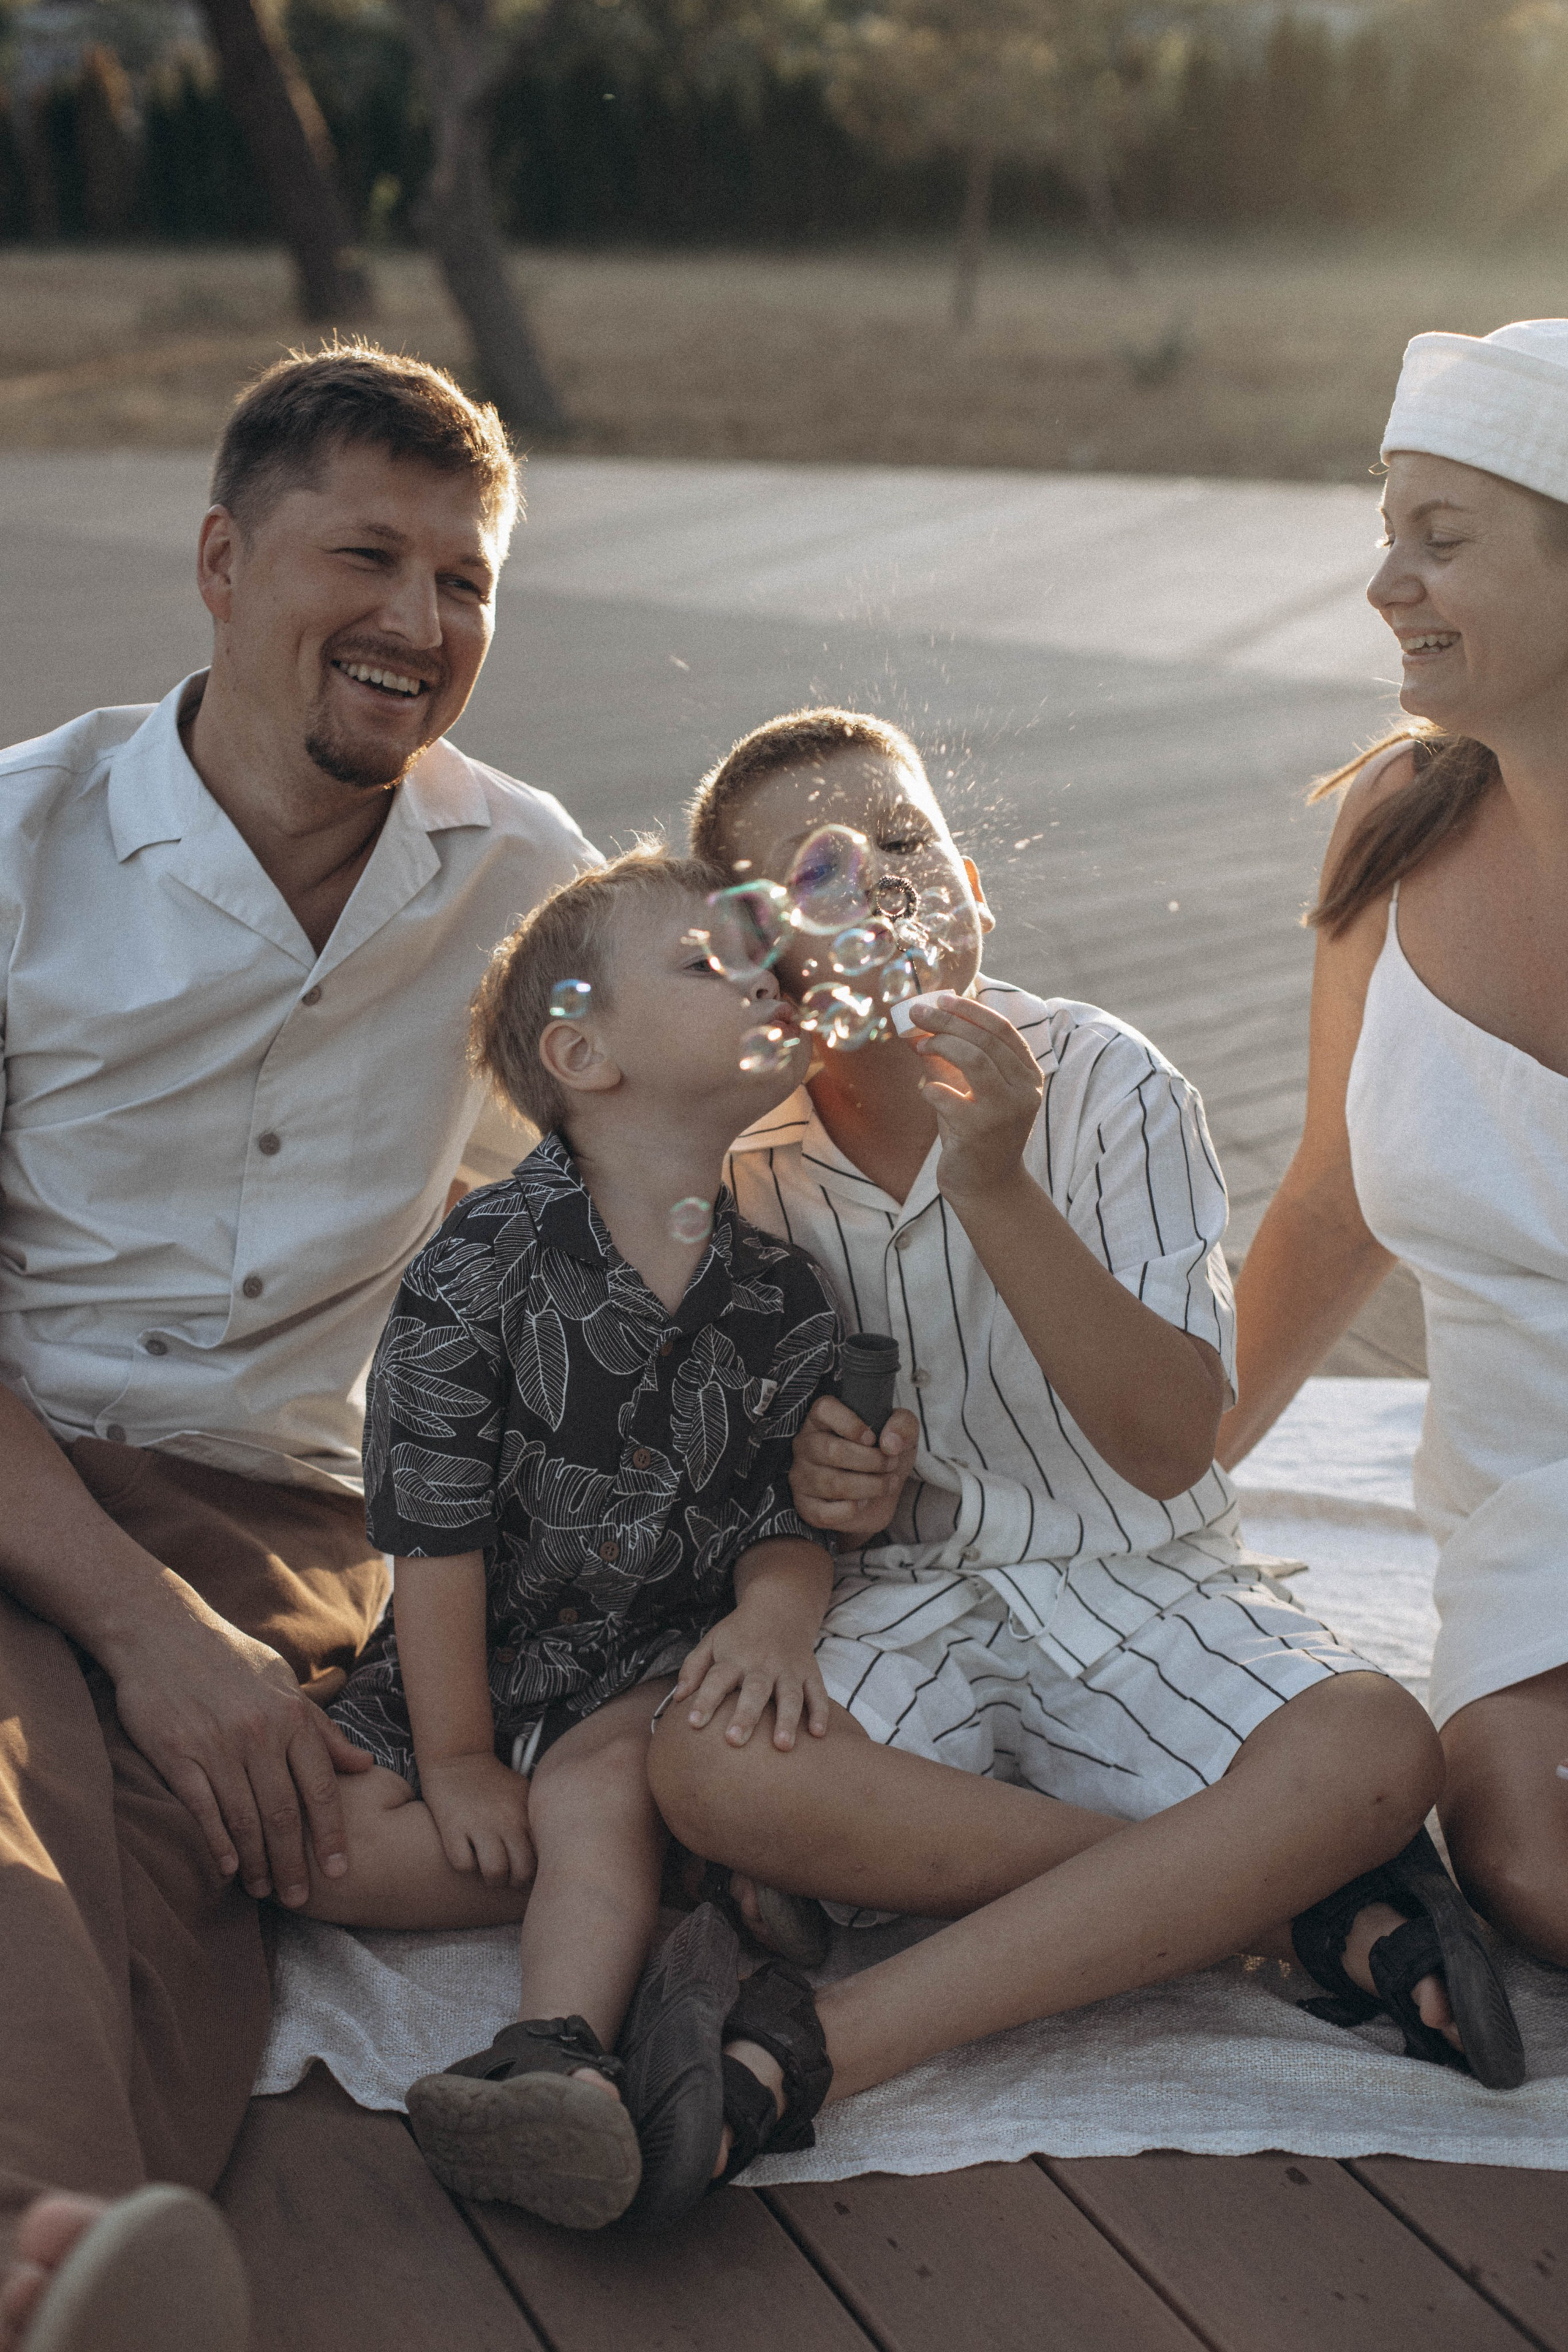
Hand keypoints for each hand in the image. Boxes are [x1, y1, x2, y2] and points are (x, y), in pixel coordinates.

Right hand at [111, 1607, 373, 1907]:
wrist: (164, 1630)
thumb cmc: (231, 1659)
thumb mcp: (285, 1685)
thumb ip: (322, 1730)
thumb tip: (365, 1765)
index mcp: (292, 1718)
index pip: (320, 1788)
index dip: (330, 1834)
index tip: (339, 1871)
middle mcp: (260, 1734)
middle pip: (284, 1813)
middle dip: (294, 1862)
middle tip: (300, 1898)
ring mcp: (217, 1745)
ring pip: (245, 1817)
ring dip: (256, 1860)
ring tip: (264, 1890)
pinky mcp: (178, 1753)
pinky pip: (202, 1807)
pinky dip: (217, 1841)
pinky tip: (226, 1867)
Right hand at [418, 1751, 535, 1886]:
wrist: (458, 1760)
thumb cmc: (495, 1784)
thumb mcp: (523, 1795)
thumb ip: (536, 1822)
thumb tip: (551, 1853)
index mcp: (526, 1813)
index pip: (543, 1854)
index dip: (539, 1869)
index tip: (532, 1868)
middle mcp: (506, 1819)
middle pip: (522, 1869)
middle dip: (516, 1880)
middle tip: (511, 1876)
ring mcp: (479, 1823)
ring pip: (495, 1872)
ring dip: (493, 1878)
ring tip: (491, 1873)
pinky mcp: (453, 1827)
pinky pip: (464, 1864)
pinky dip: (466, 1866)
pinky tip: (469, 1855)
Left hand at [674, 1595, 830, 1750]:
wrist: (780, 1606)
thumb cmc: (739, 1633)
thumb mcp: (711, 1641)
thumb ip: (693, 1668)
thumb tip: (678, 1699)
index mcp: (734, 1658)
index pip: (717, 1679)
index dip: (705, 1700)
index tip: (694, 1723)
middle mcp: (762, 1664)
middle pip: (754, 1690)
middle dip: (745, 1715)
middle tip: (734, 1741)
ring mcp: (789, 1669)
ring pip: (790, 1695)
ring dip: (787, 1720)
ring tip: (782, 1746)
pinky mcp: (810, 1672)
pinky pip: (818, 1693)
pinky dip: (820, 1712)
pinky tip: (818, 1734)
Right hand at [791, 1395, 917, 1538]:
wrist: (880, 1495)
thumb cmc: (883, 1455)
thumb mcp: (902, 1434)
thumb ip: (903, 1425)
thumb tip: (891, 1443)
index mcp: (822, 1419)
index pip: (824, 1409)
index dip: (851, 1424)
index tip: (873, 1439)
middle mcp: (805, 1444)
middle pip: (832, 1451)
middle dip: (872, 1461)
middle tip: (891, 1465)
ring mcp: (801, 1476)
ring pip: (833, 1483)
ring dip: (870, 1486)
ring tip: (886, 1484)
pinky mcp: (805, 1506)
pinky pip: (823, 1513)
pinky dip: (850, 1510)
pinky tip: (863, 1503)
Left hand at [907, 992, 1043, 1203]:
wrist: (986, 1186)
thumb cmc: (977, 1132)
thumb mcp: (971, 1090)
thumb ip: (955, 1060)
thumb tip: (922, 1025)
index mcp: (1029, 1076)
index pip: (1002, 1030)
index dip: (970, 1010)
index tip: (941, 998)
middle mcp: (1024, 1091)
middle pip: (985, 1040)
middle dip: (947, 1021)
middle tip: (917, 1013)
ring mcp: (1005, 1111)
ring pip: (974, 1059)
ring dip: (940, 1045)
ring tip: (919, 1046)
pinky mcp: (979, 1131)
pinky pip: (945, 1094)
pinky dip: (929, 1086)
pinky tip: (926, 1090)